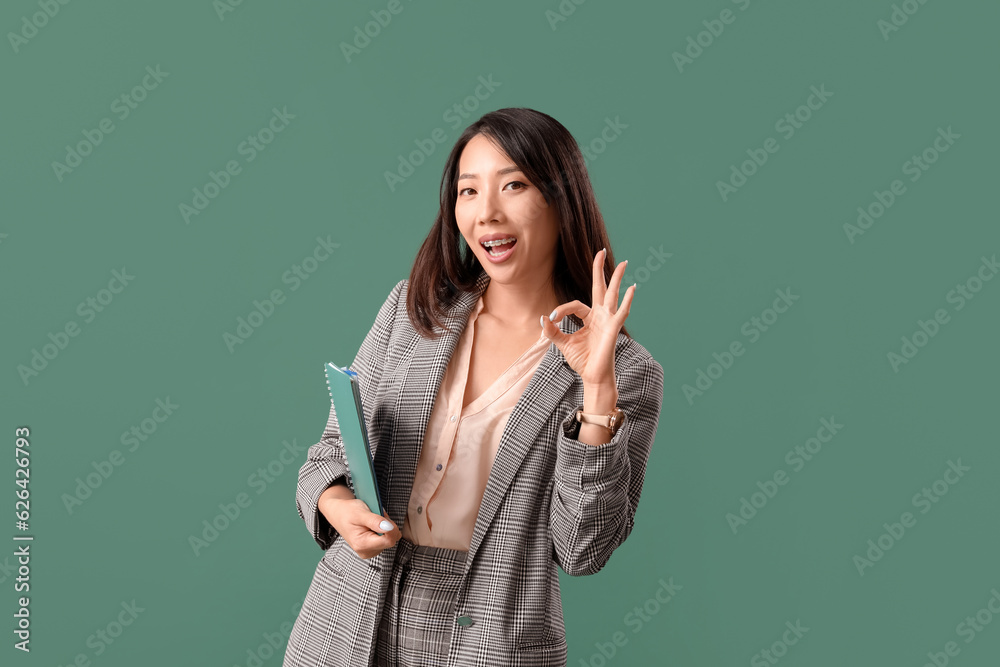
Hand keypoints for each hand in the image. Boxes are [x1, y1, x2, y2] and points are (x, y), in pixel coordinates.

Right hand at [318, 483, 400, 558]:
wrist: (339, 513)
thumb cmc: (347, 512)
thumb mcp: (360, 513)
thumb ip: (375, 521)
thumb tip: (389, 527)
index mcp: (362, 544)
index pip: (389, 541)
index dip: (391, 528)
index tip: (384, 517)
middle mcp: (366, 551)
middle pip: (391, 539)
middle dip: (387, 525)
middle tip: (376, 516)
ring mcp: (370, 551)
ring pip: (390, 538)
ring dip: (385, 526)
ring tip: (372, 520)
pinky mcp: (373, 548)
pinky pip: (386, 538)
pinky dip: (383, 529)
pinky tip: (373, 524)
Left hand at [541, 248, 633, 385]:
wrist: (592, 377)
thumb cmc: (582, 361)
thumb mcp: (563, 343)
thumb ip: (553, 331)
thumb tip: (543, 318)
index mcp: (589, 318)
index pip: (575, 304)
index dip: (562, 309)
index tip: (553, 318)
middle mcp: (601, 316)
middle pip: (600, 288)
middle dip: (600, 270)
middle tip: (601, 251)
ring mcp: (608, 321)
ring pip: (613, 295)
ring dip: (617, 279)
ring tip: (624, 264)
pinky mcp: (613, 328)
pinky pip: (621, 312)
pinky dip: (628, 301)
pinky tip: (633, 288)